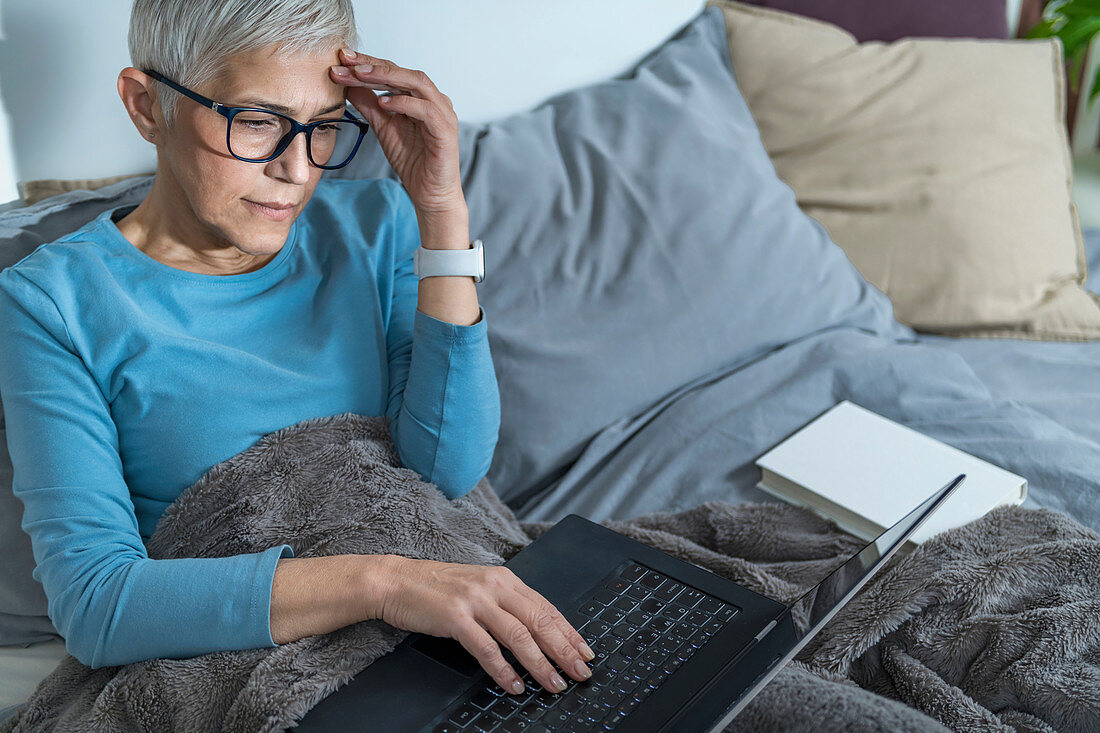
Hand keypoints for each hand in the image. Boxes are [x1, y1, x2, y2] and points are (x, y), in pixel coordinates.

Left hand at [331, 49, 465, 217]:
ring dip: (386, 77)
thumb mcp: (383, 128)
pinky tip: (383, 102)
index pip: (392, 72)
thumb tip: (348, 84)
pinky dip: (404, 103)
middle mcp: (433, 99)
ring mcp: (442, 113)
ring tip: (360, 75)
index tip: (340, 60)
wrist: (430, 193)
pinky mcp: (446, 130)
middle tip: (346, 62)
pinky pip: (426, 109)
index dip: (366, 64)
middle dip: (372, 66)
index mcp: (418, 97)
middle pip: (402, 72)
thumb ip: (369, 105)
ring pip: (416, 83)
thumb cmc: (413, 161)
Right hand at [373, 556, 595, 694]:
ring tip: (553, 684)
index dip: (569, 632)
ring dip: (540, 664)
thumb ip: (505, 604)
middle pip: (539, 621)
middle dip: (564, 650)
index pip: (546, 608)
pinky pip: (487, 648)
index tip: (585, 652)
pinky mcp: (456, 617)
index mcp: (504, 579)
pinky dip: (504, 670)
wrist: (395, 581)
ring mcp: (475, 600)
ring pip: (519, 636)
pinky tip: (515, 685)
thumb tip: (535, 632)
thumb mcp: (478, 588)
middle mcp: (494, 586)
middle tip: (580, 673)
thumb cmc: (436, 588)